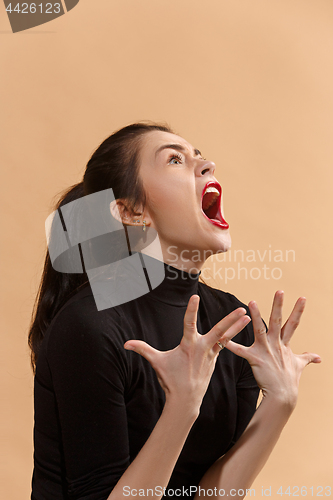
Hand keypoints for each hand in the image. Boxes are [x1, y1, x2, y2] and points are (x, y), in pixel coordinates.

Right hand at [124, 295, 250, 414]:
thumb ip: (142, 349)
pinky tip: (238, 330)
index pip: (189, 323)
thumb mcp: (156, 362)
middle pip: (219, 330)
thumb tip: (126, 344)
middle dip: (231, 319)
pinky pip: (225, 345)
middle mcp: (203, 347)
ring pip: (226, 337)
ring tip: (248, 317)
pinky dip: (231, 337)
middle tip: (242, 309)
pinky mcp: (215, 359)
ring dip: (237, 327)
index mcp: (188, 345)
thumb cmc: (170, 379)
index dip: (191, 309)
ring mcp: (211, 354)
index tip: (195, 297)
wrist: (185, 400)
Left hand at [223, 291, 320, 407]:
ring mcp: (265, 351)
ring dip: (256, 316)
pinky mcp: (255, 359)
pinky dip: (231, 345)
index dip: (298, 310)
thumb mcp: (299, 365)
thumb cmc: (289, 380)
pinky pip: (241, 351)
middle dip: (278, 306)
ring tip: (251, 302)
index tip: (302, 297)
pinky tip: (223, 337)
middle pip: (277, 321)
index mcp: (284, 343)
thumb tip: (319, 357)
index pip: (293, 324)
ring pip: (259, 329)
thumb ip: (307, 358)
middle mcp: (275, 344)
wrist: (282, 396)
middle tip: (279, 290)